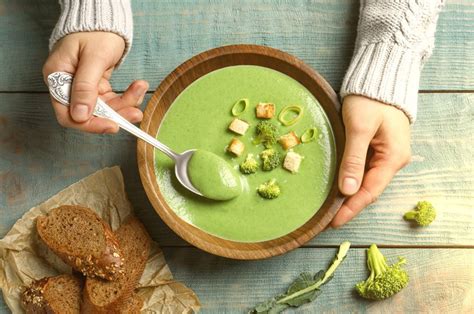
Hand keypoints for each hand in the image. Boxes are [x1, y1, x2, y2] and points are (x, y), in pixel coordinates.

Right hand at [43, 32, 147, 132]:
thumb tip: (79, 115)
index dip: (89, 124)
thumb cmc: (95, 32)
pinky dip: (127, 97)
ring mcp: (84, 87)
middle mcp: (68, 86)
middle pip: (90, 114)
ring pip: (105, 109)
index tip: (112, 125)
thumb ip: (85, 87)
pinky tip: (139, 87)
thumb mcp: (93, 58)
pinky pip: (113, 100)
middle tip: (135, 113)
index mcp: (57, 78)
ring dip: (126, 104)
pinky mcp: (97, 86)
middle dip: (115, 114)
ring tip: (141, 90)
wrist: (106, 20)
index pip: (68, 114)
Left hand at [331, 95, 410, 227]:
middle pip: (370, 189)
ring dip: (350, 193)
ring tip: (331, 206)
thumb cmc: (370, 100)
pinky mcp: (378, 148)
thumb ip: (353, 160)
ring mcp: (387, 154)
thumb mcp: (359, 129)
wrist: (379, 77)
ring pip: (367, 181)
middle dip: (350, 204)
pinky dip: (352, 179)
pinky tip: (339, 185)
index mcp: (393, 157)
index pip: (370, 191)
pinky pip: (365, 169)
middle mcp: (393, 160)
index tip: (334, 221)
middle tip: (329, 217)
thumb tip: (348, 190)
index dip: (352, 208)